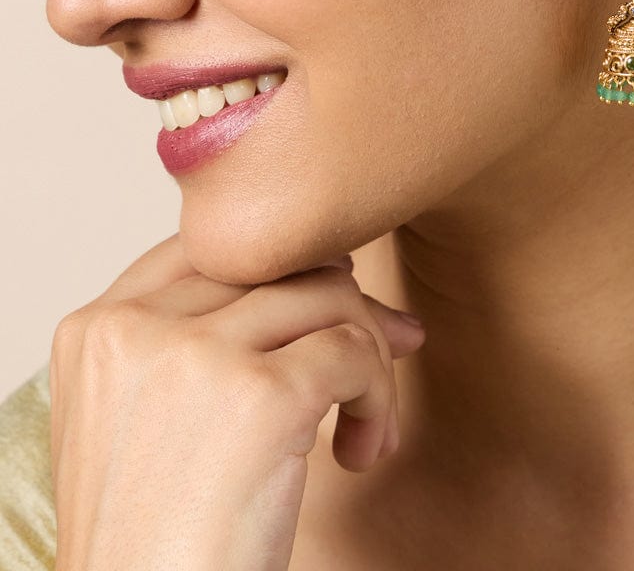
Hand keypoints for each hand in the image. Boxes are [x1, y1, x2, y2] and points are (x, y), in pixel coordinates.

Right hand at [48, 232, 424, 570]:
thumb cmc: (161, 537)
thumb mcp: (149, 413)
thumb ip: (205, 332)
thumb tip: (344, 267)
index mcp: (97, 329)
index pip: (214, 246)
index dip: (286, 270)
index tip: (328, 311)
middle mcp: (136, 329)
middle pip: (281, 265)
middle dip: (347, 307)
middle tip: (387, 352)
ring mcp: (197, 357)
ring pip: (331, 298)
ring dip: (371, 360)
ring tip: (368, 427)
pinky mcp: (262, 397)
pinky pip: (358, 352)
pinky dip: (379, 399)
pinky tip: (362, 453)